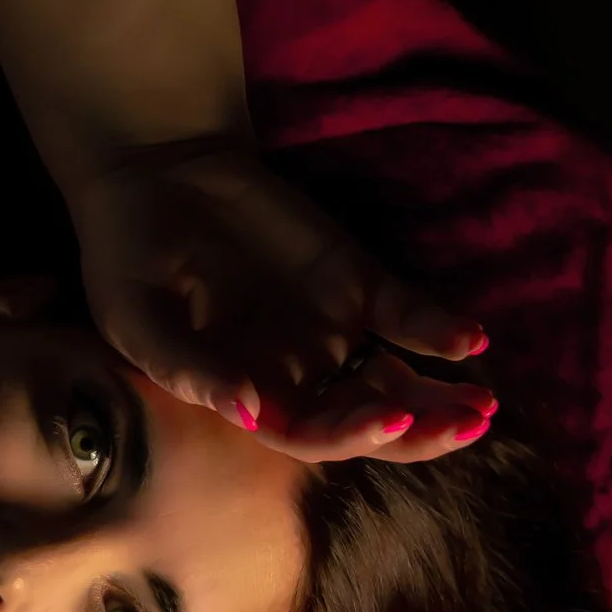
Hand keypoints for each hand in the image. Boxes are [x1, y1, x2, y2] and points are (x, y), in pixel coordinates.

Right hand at [66, 140, 498, 461]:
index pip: (310, 435)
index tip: (388, 419)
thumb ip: (186, 367)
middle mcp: (298, 376)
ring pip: (399, 378)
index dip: (349, 434)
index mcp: (247, 398)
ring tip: (483, 405)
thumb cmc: (128, 258)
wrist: (156, 176)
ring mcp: (333, 330)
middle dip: (419, 429)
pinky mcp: (358, 281)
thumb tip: (248, 414)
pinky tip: (470, 340)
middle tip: (465, 424)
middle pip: (369, 419)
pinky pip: (406, 313)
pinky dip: (439, 328)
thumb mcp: (136, 316)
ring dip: (442, 396)